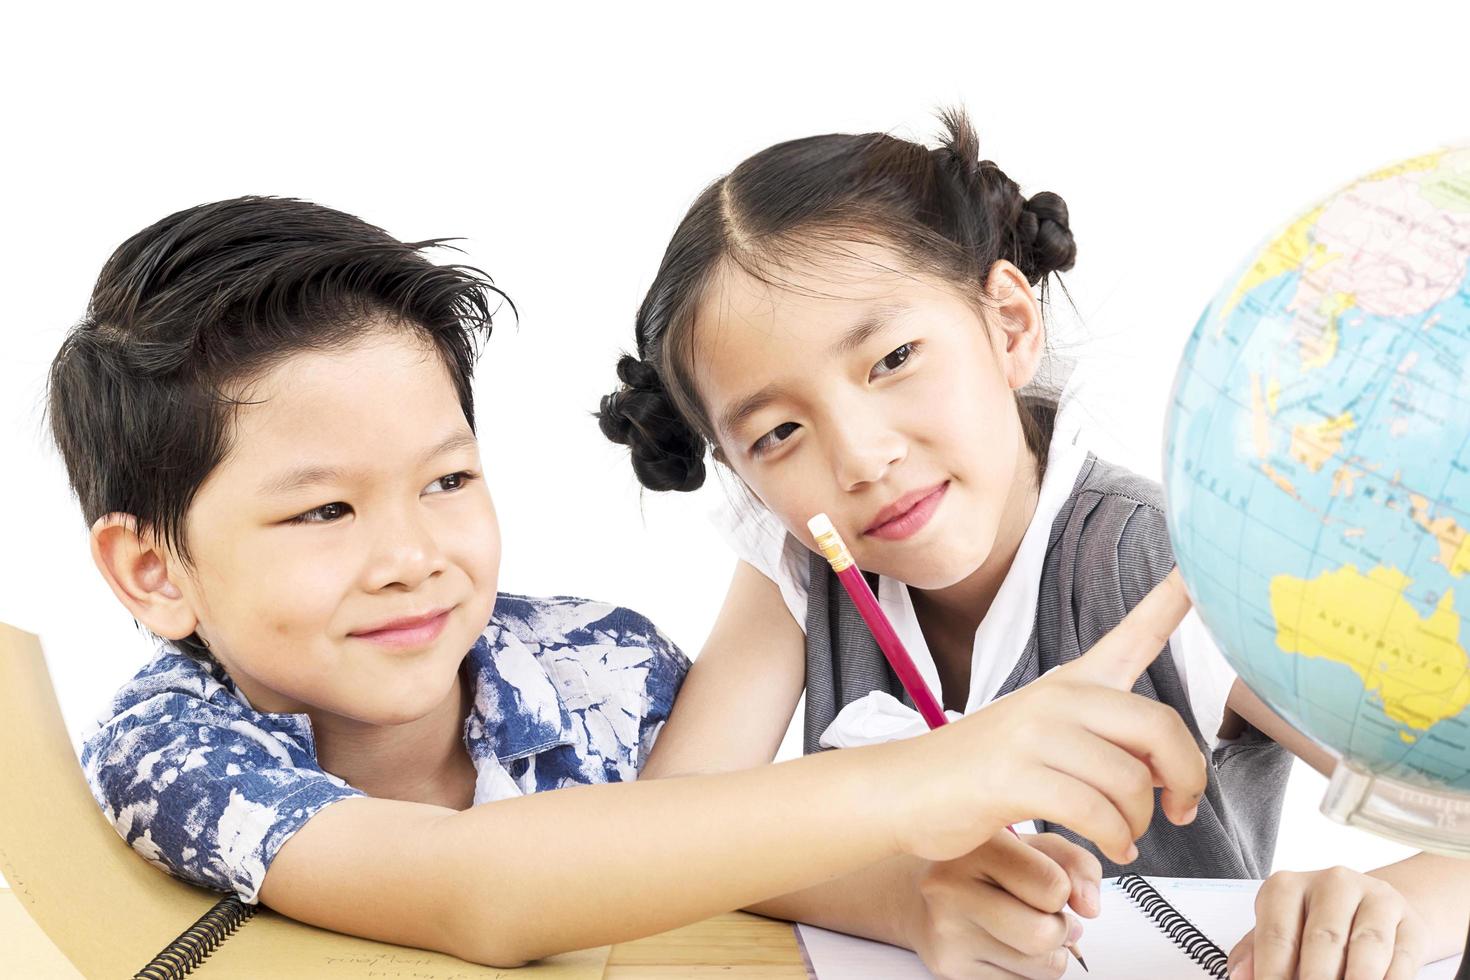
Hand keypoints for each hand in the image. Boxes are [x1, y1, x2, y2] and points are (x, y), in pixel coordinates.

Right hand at [884, 569, 1207, 864]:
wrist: (906, 789)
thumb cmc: (982, 770)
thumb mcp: (1048, 738)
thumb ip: (1110, 742)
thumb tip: (1170, 770)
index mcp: (1072, 683)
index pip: (1133, 633)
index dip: (1172, 599)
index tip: (1199, 567)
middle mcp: (1057, 698)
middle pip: (1158, 726)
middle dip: (1186, 777)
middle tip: (1181, 809)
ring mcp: (1033, 735)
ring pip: (1129, 781)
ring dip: (1140, 824)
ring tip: (1126, 838)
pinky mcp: (1015, 776)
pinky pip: (1095, 812)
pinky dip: (1115, 841)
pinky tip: (1113, 850)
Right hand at [904, 833, 1100, 979]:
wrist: (916, 892)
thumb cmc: (982, 866)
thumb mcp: (1030, 845)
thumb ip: (1074, 862)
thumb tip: (1090, 906)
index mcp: (978, 847)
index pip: (1053, 887)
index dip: (1065, 891)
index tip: (1051, 886)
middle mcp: (952, 888)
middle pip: (1045, 935)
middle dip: (1061, 931)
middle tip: (1051, 917)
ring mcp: (947, 932)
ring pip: (1040, 968)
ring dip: (1050, 955)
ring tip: (1030, 931)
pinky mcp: (948, 968)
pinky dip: (1026, 971)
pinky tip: (1007, 946)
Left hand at [1227, 867, 1428, 979]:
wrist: (1372, 910)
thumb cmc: (1313, 926)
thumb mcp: (1280, 931)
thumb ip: (1255, 954)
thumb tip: (1240, 975)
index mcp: (1287, 886)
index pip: (1277, 936)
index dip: (1273, 973)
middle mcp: (1332, 883)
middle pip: (1323, 940)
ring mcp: (1375, 898)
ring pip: (1367, 946)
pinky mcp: (1410, 922)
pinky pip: (1402, 958)